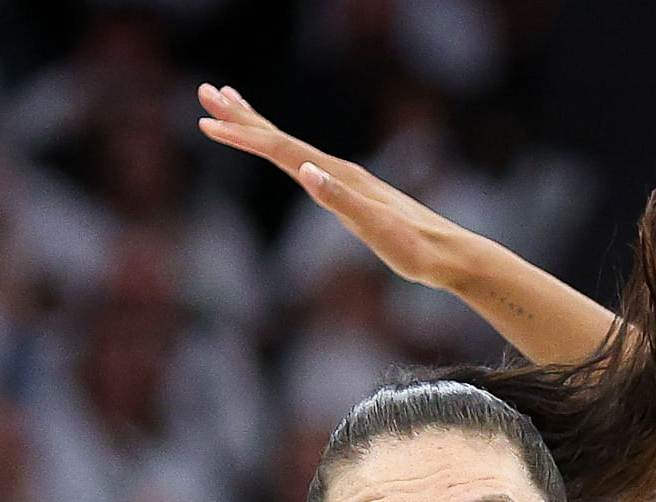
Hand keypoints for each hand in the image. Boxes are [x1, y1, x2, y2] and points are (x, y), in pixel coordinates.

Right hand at [195, 85, 470, 290]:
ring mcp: (346, 178)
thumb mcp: (376, 230)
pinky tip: (284, 152)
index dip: (244, 136)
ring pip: (292, 145)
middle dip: (242, 116)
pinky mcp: (352, 191)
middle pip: (281, 137)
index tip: (207, 123)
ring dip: (260, 125)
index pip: (281, 150)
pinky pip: (308, 161)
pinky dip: (287, 150)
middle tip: (205, 92)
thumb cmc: (414, 250)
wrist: (451, 255)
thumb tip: (306, 170)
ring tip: (231, 103)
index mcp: (338, 176)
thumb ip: (340, 200)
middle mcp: (339, 169)